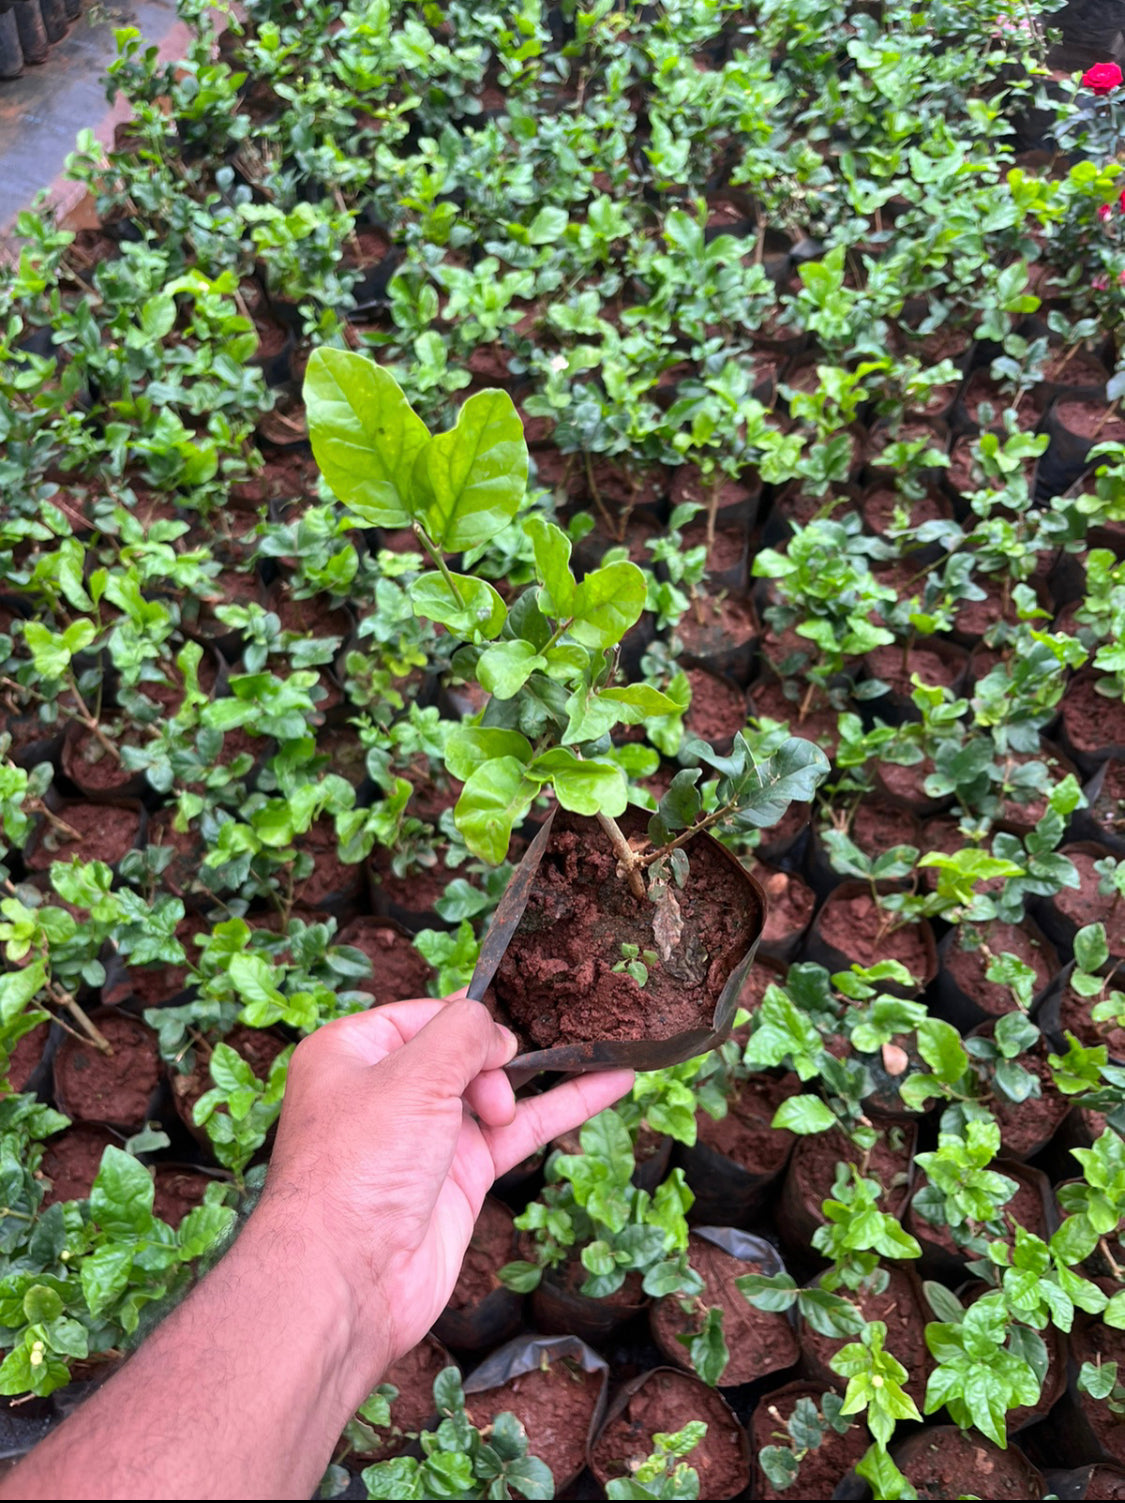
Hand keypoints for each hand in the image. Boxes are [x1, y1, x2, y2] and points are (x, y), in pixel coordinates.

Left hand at [254, 996, 632, 1384]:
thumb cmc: (358, 1168)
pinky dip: (565, 1107)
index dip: (467, 1023)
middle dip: (498, 1059)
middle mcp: (387, 1090)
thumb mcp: (410, 1077)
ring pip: (499, 1090)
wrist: (349, 1280)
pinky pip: (520, 1131)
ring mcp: (428, 1135)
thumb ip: (460, 1035)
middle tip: (497, 1096)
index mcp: (353, 1053)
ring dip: (547, 1073)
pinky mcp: (461, 1176)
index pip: (425, 1014)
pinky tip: (611, 1082)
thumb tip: (494, 1031)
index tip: (496, 1043)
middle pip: (463, 1050)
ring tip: (604, 1046)